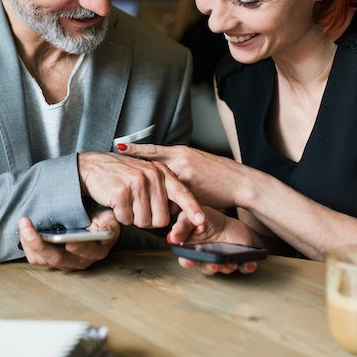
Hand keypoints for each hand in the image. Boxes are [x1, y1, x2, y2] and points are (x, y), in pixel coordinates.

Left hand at [17, 211, 118, 270]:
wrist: (95, 229)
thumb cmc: (101, 221)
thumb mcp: (109, 219)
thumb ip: (109, 224)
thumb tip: (106, 229)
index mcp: (97, 250)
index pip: (85, 251)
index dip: (77, 247)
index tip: (68, 241)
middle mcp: (81, 260)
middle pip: (57, 258)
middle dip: (38, 243)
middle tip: (26, 225)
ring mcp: (66, 263)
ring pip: (43, 260)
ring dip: (29, 243)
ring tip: (24, 224)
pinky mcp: (54, 262)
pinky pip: (37, 259)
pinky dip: (28, 246)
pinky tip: (25, 232)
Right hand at [77, 151, 204, 230]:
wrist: (92, 166)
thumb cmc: (119, 175)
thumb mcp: (145, 176)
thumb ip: (161, 191)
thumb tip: (172, 213)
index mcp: (161, 173)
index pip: (182, 193)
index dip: (192, 209)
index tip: (201, 222)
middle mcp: (152, 176)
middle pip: (161, 218)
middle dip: (148, 220)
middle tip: (135, 207)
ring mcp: (137, 183)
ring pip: (143, 221)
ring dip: (132, 218)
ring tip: (125, 202)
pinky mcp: (122, 191)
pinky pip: (126, 219)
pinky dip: (120, 216)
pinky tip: (115, 202)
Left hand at [117, 142, 242, 208]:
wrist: (240, 182)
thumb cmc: (219, 175)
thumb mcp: (196, 164)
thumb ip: (177, 168)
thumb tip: (160, 176)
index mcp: (180, 152)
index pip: (153, 150)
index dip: (135, 148)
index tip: (118, 145)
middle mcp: (181, 160)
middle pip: (152, 165)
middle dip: (136, 167)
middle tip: (117, 162)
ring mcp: (185, 174)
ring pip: (161, 185)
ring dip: (152, 193)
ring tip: (133, 194)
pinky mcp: (191, 188)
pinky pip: (173, 199)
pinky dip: (167, 205)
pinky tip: (162, 210)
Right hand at [167, 206, 260, 275]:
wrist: (228, 222)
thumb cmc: (207, 220)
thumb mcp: (192, 217)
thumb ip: (182, 226)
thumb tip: (172, 236)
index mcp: (192, 250)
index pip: (187, 259)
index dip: (188, 261)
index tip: (190, 260)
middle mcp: (206, 259)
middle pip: (206, 267)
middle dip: (211, 267)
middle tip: (214, 264)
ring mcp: (222, 261)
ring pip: (224, 269)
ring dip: (228, 267)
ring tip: (232, 262)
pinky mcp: (238, 260)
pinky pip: (243, 267)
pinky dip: (247, 266)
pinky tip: (249, 263)